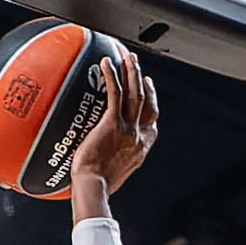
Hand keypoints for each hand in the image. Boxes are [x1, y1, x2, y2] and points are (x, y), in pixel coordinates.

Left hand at [69, 50, 158, 205]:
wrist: (93, 188)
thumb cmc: (96, 187)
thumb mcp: (112, 174)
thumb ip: (112, 160)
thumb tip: (99, 160)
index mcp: (140, 148)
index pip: (152, 121)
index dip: (152, 103)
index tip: (148, 91)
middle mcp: (139, 136)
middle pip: (147, 101)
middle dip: (144, 82)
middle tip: (138, 67)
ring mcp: (128, 128)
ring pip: (136, 93)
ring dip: (133, 72)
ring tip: (128, 57)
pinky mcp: (113, 123)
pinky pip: (115, 93)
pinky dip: (112, 76)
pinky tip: (106, 63)